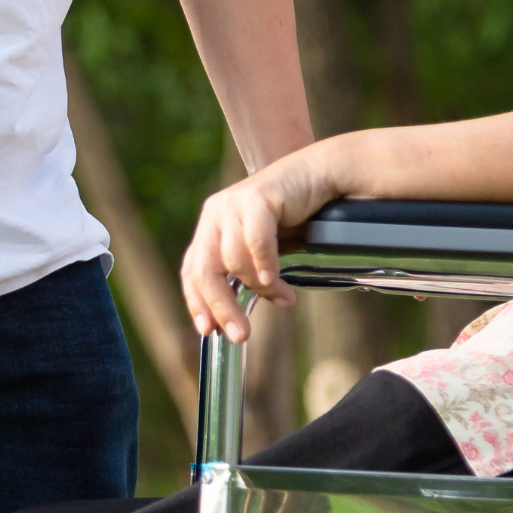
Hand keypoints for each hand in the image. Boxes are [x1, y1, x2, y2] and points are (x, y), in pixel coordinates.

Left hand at [179, 148, 336, 341]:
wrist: (321, 176)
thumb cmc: (294, 216)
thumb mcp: (262, 253)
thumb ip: (246, 276)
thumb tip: (235, 320)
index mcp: (211, 227)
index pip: (192, 271)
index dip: (197, 303)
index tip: (208, 332)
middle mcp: (215, 213)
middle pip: (205, 270)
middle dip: (222, 308)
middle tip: (241, 335)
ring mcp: (233, 203)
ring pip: (233, 260)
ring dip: (259, 288)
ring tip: (283, 297)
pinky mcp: (256, 196)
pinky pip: (256, 242)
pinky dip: (265, 266)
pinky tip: (276, 284)